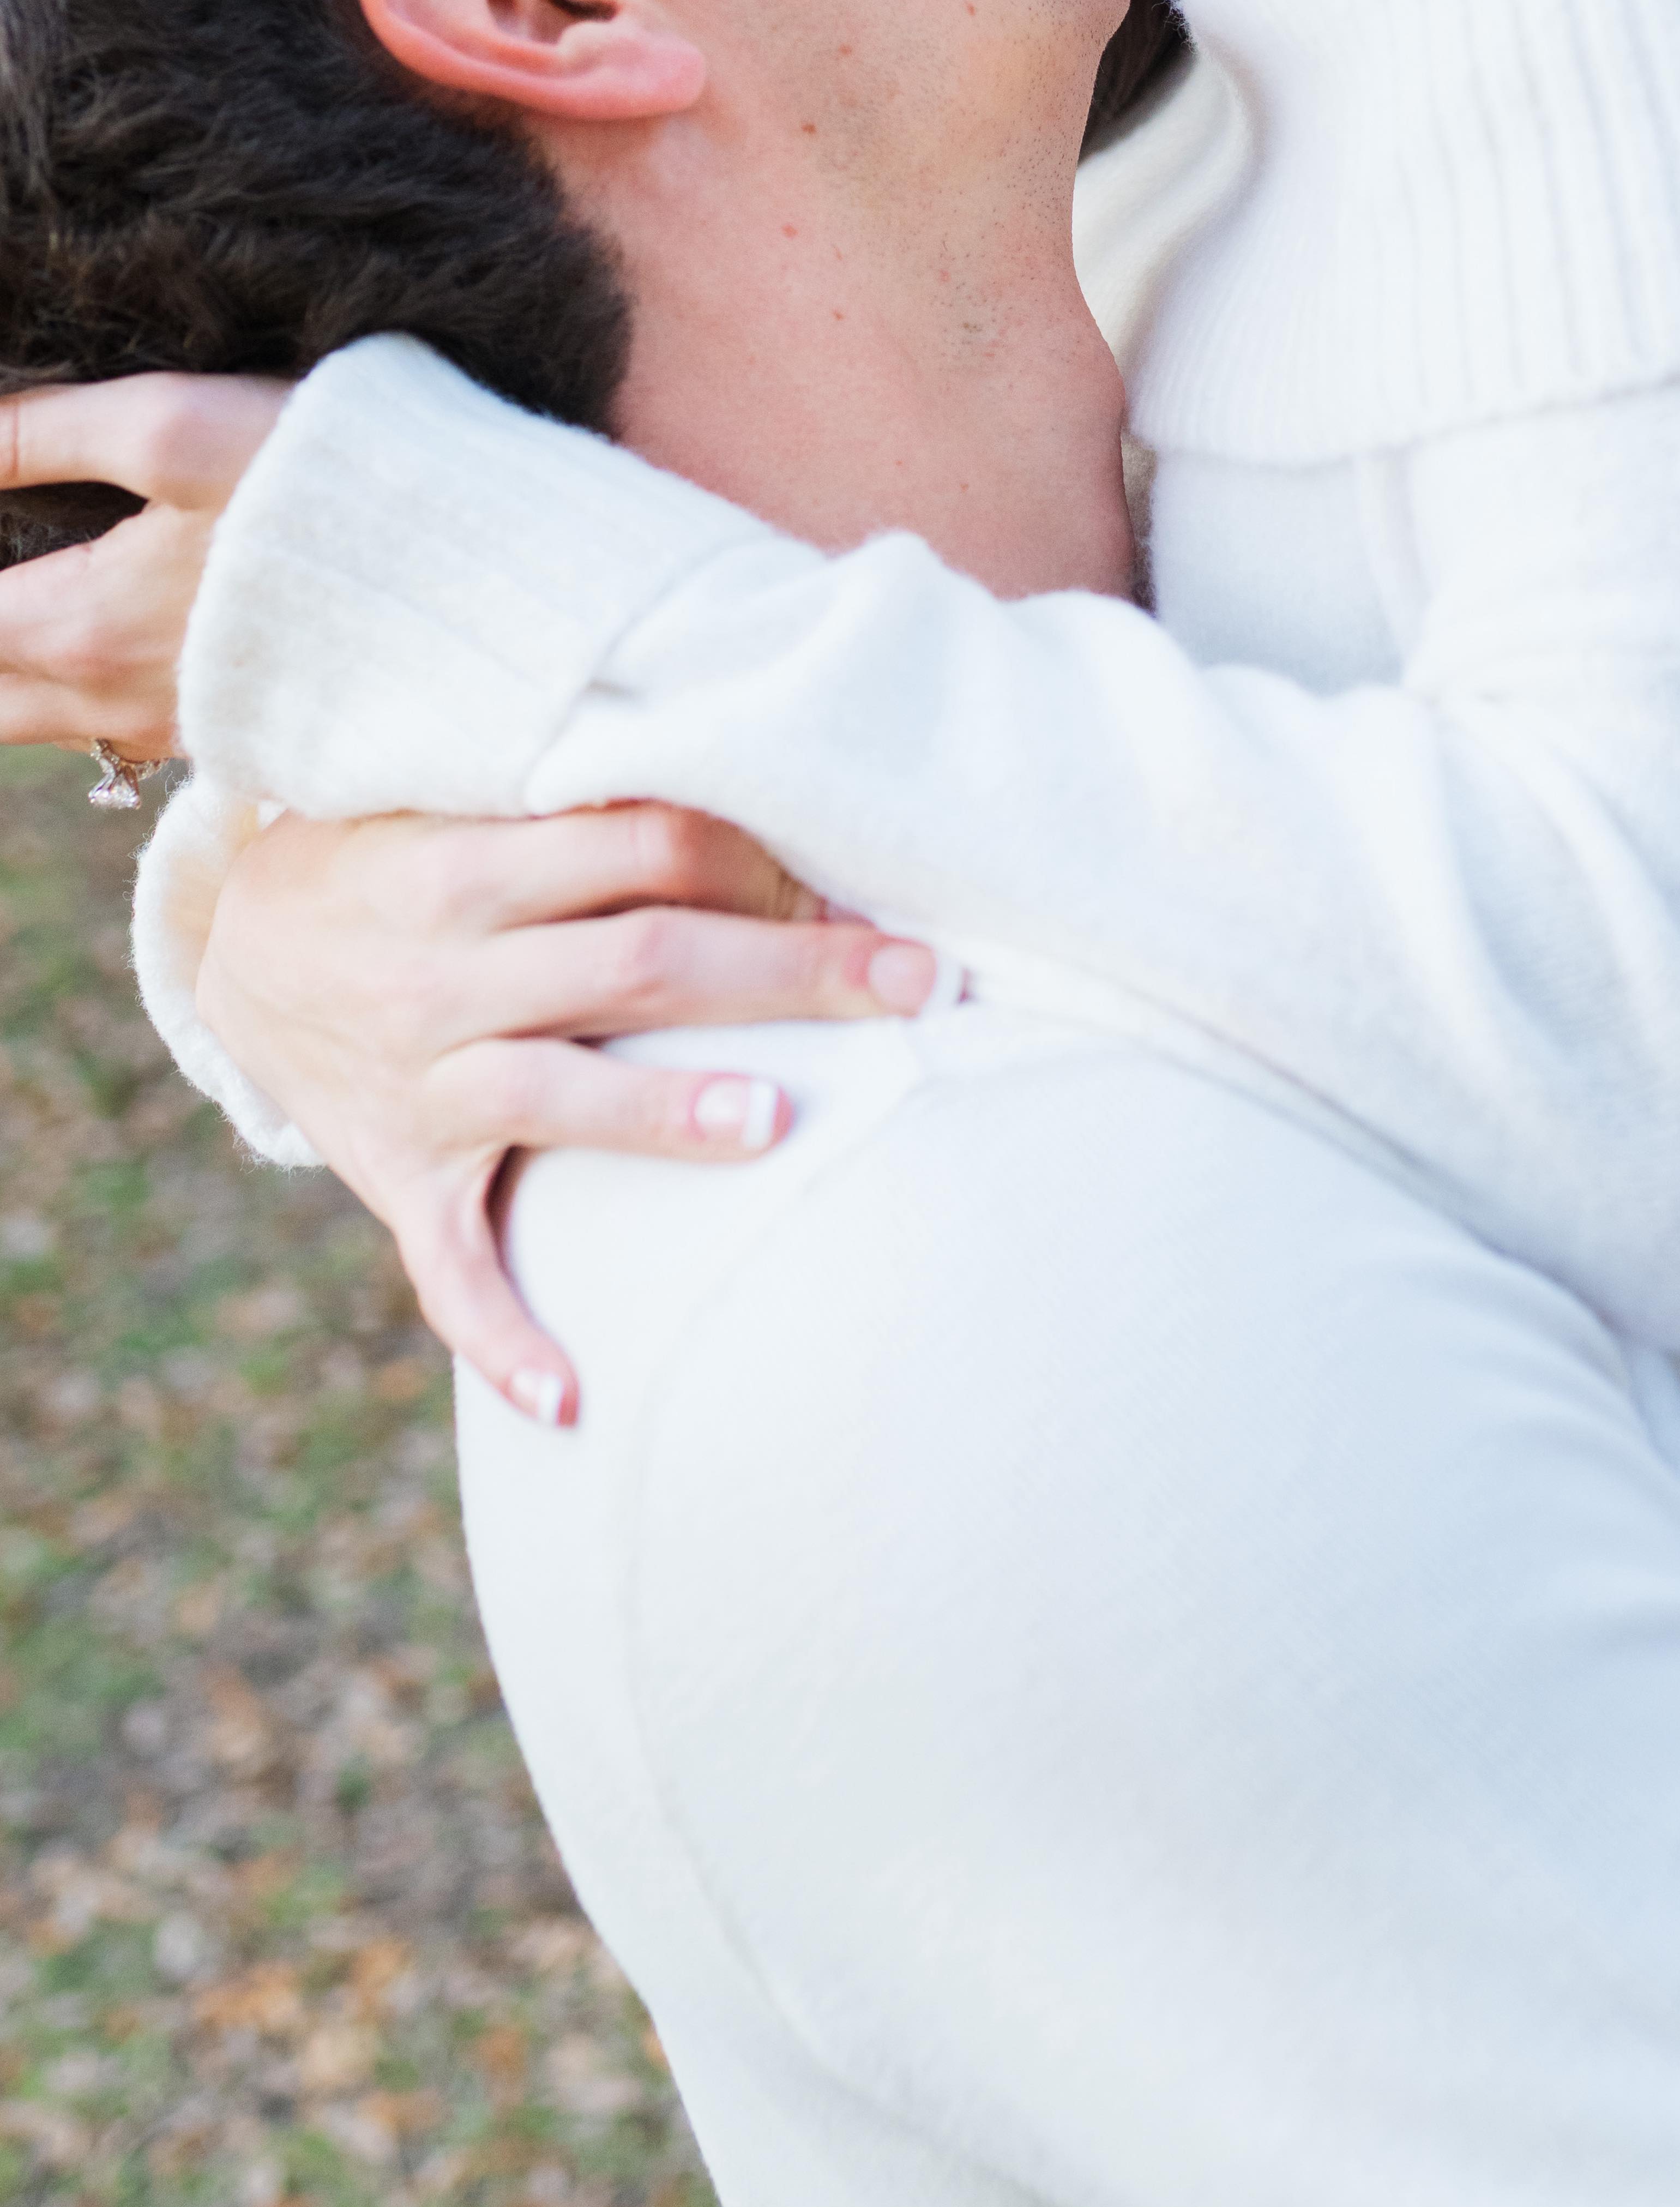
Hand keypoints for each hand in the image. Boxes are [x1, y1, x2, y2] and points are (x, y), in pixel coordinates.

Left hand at [0, 375, 288, 752]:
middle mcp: (111, 702)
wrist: (463, 573)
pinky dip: (66, 696)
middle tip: (5, 585)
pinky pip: (108, 736)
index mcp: (77, 627)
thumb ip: (36, 434)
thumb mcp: (167, 426)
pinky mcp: (222, 731)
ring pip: (36, 726)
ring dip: (8, 679)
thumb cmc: (315, 485)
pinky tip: (84, 643)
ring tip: (23, 618)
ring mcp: (169, 729)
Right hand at [196, 802, 939, 1425]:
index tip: (859, 875)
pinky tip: (571, 1400)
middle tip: (920, 981)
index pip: (642, 847)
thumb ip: (578, 817)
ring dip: (667, 1114)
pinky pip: (449, 1269)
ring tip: (779, 1123)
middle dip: (789, 971)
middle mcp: (444, 975)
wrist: (233, 945)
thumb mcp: (456, 806)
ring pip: (558, 1095)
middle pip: (640, 963)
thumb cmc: (393, 857)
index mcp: (465, 868)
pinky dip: (502, 1338)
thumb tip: (753, 807)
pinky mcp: (399, 1175)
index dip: (756, 856)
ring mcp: (420, 1083)